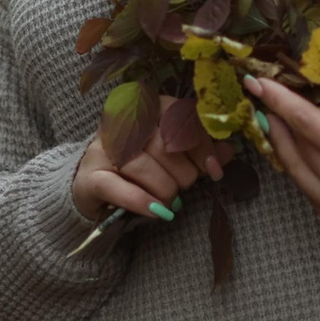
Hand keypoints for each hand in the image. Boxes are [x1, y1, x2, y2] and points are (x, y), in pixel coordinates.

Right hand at [71, 126, 225, 225]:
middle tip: (187, 186)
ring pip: (143, 166)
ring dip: (165, 190)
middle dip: (184, 172)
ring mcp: (102, 149)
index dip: (200, 143)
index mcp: (143, 109)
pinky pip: (120, 189)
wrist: (94, 186)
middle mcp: (120, 124)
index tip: (214, 168)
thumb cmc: (140, 167)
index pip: (177, 114)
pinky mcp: (91, 177)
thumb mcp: (172, 155)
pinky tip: (158, 212)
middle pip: (162, 143)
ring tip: (171, 202)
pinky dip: (143, 203)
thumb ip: (198, 150)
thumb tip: (228, 150)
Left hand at [245, 38, 319, 245]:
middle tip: (265, 98)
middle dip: (278, 121)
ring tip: (274, 122)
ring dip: (285, 147)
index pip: (306, 123)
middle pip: (297, 148)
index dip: (279, 101)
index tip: (256, 83)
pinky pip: (312, 196)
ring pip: (298, 175)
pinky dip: (303, 172)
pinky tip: (303, 154)